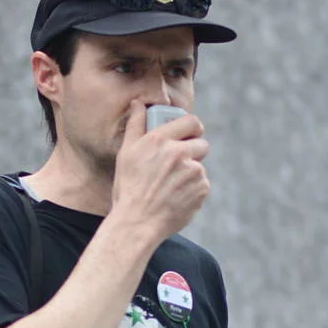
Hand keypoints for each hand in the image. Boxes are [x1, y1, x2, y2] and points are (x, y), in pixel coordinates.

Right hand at [111, 99, 209, 239]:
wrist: (137, 223)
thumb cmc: (128, 189)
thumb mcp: (126, 154)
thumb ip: (136, 125)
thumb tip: (138, 103)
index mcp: (160, 140)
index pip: (192, 122)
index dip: (193, 128)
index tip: (189, 135)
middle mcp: (179, 153)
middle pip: (202, 144)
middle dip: (193, 153)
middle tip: (178, 166)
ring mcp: (193, 172)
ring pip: (199, 168)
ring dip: (190, 175)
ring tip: (170, 188)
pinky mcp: (201, 189)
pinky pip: (201, 186)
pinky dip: (192, 192)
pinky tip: (175, 199)